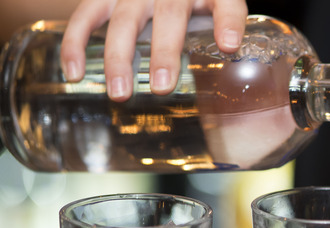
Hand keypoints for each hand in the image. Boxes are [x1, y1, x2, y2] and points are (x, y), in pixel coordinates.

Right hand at [60, 0, 247, 100]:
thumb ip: (225, 33)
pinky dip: (76, 44)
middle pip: (169, 14)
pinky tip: (76, 74)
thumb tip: (231, 57)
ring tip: (120, 94)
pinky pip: (86, 16)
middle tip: (162, 88)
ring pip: (125, 20)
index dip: (228, 22)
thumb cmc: (196, 2)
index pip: (225, 2)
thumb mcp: (216, 10)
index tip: (229, 45)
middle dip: (164, 51)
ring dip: (120, 58)